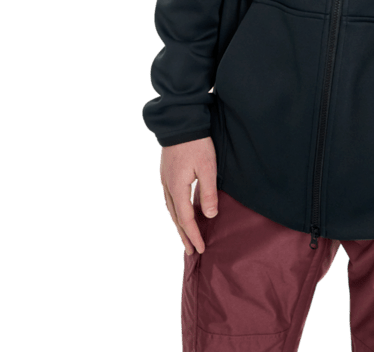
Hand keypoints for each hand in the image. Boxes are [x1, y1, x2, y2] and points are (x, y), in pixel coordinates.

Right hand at [159, 136, 218, 255]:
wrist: (180, 121)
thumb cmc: (196, 143)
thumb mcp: (207, 167)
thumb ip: (208, 192)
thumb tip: (209, 216)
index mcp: (177, 188)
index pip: (185, 219)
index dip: (193, 235)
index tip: (201, 249)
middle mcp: (167, 187)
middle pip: (175, 218)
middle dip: (184, 235)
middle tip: (191, 252)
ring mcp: (164, 180)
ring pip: (171, 209)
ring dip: (179, 225)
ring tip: (186, 237)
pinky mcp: (166, 173)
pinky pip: (170, 199)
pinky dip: (176, 212)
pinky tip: (181, 212)